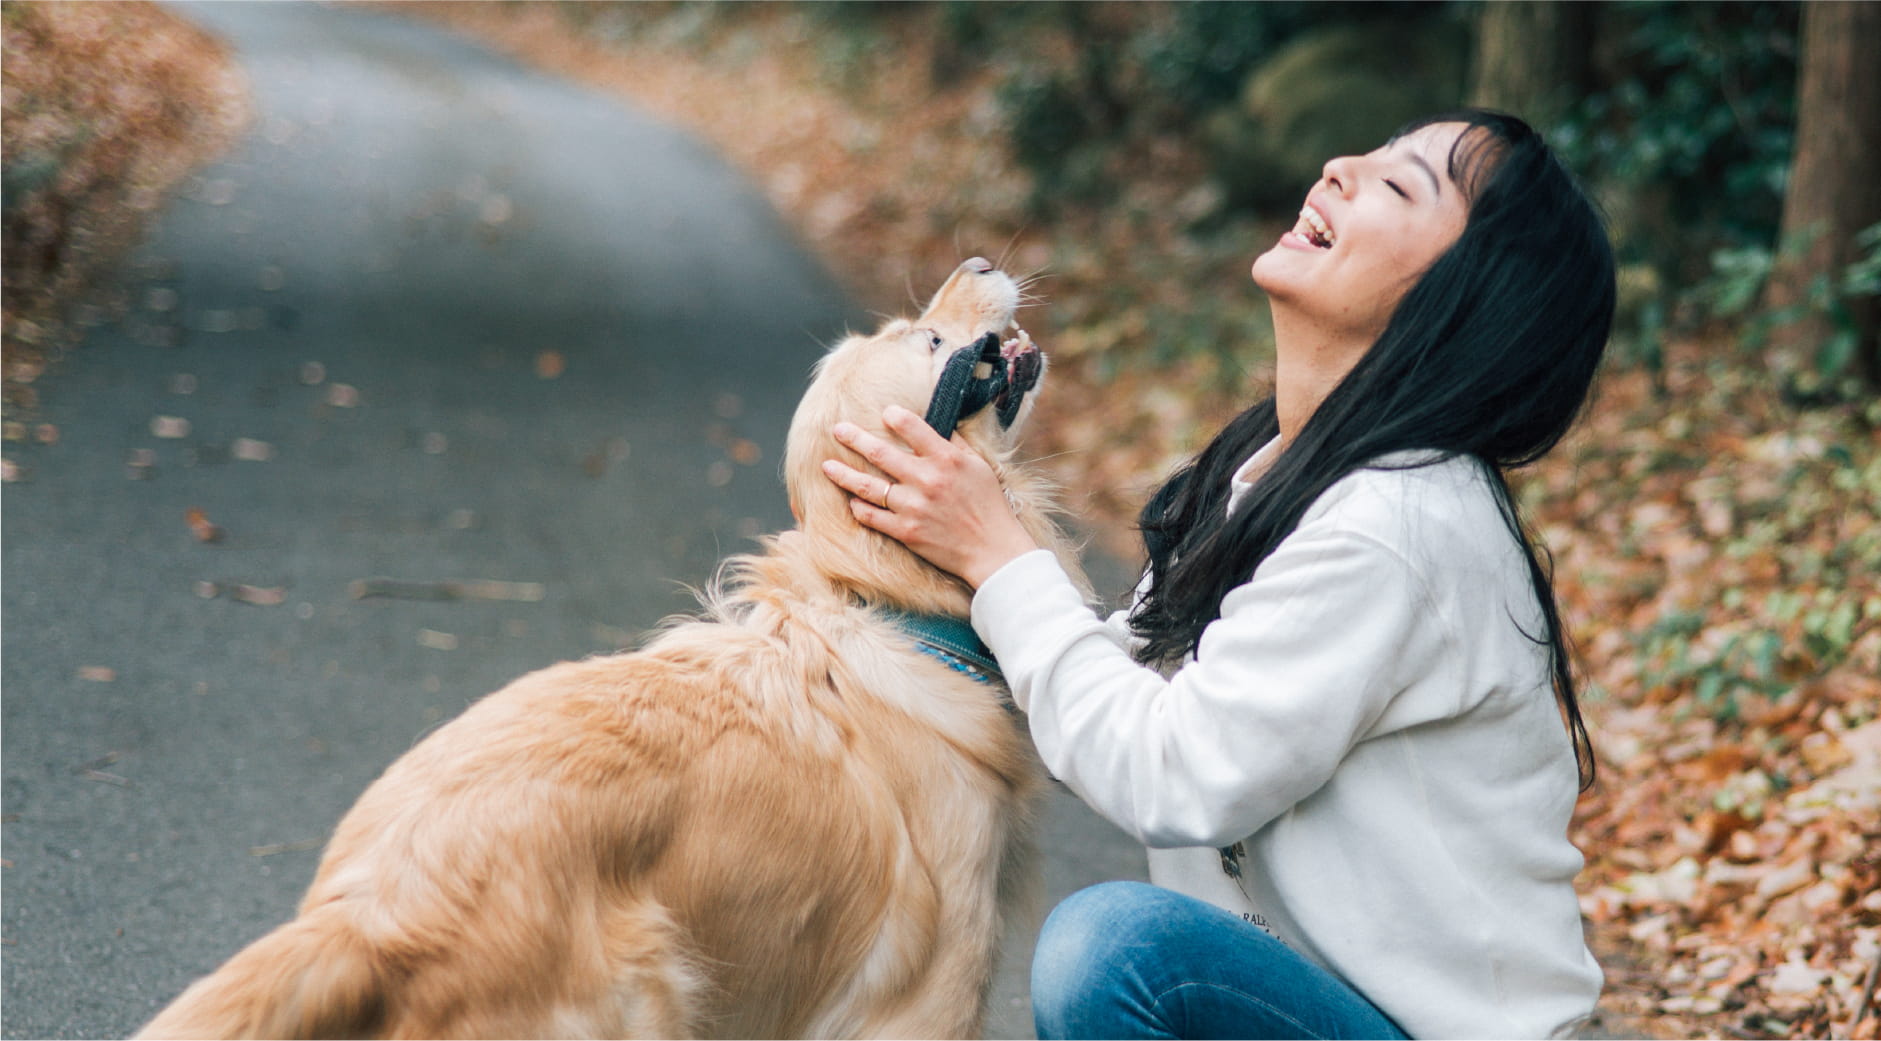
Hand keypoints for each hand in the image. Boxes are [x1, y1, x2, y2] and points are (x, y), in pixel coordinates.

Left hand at [823, 405, 1040, 588]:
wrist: (993, 550)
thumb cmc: (989, 505)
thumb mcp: (979, 466)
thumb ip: (954, 444)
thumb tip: (936, 424)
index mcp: (946, 459)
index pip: (912, 427)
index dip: (894, 416)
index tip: (885, 413)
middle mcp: (926, 480)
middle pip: (880, 453)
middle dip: (854, 438)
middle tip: (838, 429)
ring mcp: (913, 507)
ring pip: (868, 486)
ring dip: (844, 474)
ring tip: (827, 465)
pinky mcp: (906, 531)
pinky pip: (873, 517)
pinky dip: (859, 508)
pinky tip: (851, 501)